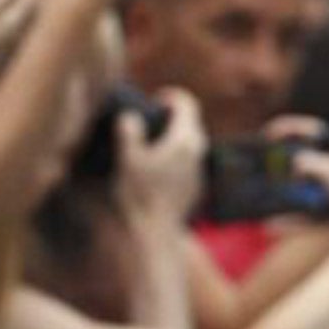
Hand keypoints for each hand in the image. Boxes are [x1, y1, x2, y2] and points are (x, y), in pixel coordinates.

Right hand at [118, 87, 205, 223]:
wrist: (156, 232)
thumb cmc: (141, 194)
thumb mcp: (128, 160)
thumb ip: (129, 133)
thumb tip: (130, 116)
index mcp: (185, 138)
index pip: (186, 103)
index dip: (170, 96)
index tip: (154, 98)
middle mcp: (198, 150)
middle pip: (190, 121)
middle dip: (171, 116)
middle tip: (148, 119)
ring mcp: (199, 168)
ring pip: (190, 142)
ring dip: (173, 137)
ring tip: (149, 143)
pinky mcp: (196, 184)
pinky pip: (188, 161)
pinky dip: (175, 156)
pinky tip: (156, 167)